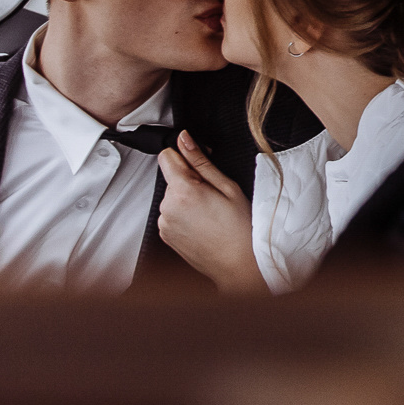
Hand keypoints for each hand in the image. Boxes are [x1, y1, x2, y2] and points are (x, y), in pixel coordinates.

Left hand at [156, 131, 264, 292]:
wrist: (237, 265)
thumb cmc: (239, 229)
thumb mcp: (227, 187)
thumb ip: (200, 161)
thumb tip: (184, 139)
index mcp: (182, 191)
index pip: (166, 156)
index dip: (185, 157)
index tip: (200, 167)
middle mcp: (167, 207)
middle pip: (171, 177)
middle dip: (189, 180)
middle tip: (212, 195)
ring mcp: (164, 223)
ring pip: (171, 196)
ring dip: (186, 198)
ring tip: (209, 212)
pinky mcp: (165, 235)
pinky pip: (171, 213)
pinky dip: (183, 214)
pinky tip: (202, 223)